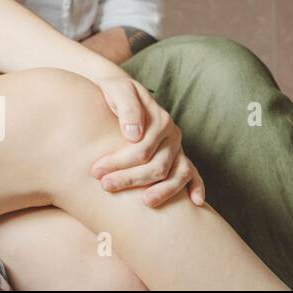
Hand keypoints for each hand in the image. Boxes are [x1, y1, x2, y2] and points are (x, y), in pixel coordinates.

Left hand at [90, 75, 206, 207]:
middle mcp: (172, 133)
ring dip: (162, 191)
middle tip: (105, 186)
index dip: (118, 162)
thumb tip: (133, 134)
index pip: (141, 149)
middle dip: (130, 178)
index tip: (96, 171)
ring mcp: (177, 146)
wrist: (118, 89)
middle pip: (157, 165)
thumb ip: (127, 107)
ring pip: (176, 174)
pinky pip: (192, 172)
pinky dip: (196, 186)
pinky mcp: (178, 155)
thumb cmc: (114, 91)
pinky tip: (196, 202)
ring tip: (145, 203)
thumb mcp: (118, 90)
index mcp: (159, 118)